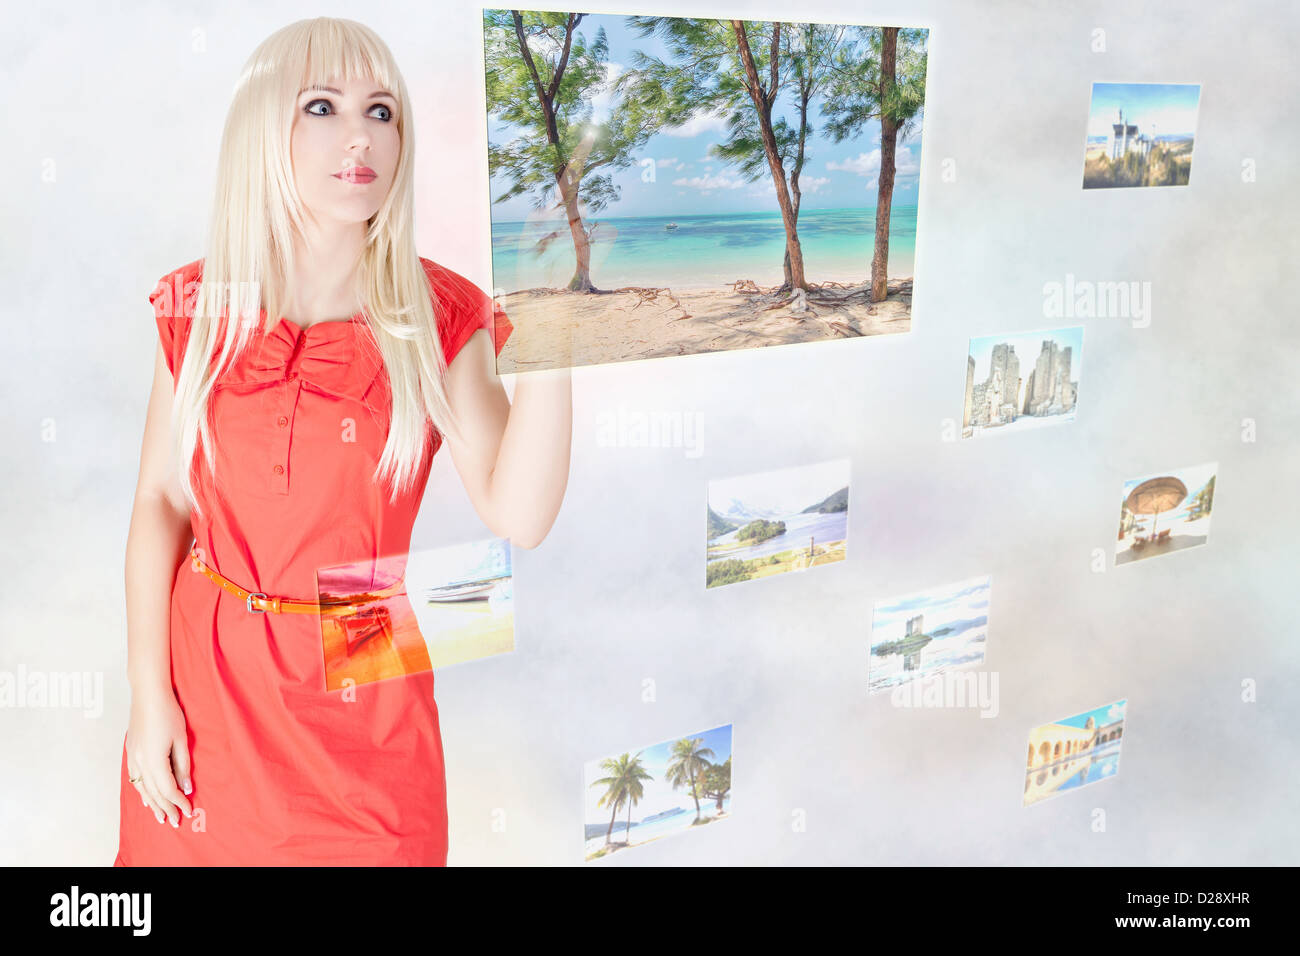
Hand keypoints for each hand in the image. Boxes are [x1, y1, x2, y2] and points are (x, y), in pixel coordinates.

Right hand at [125, 682, 193, 826]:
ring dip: (152, 803)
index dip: (178, 802)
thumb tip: (186, 787)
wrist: (148, 694)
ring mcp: (132, 757)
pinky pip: (135, 778)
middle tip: (175, 821)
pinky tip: (146, 797)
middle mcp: (140, 762)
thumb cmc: (168, 713)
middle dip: (165, 808)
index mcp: (154, 760)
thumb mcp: (181, 739)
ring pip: (142, 787)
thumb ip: (183, 765)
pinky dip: (142, 790)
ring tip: (160, 817)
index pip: (168, 789)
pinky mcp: (131, 751)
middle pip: (154, 792)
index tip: (189, 810)